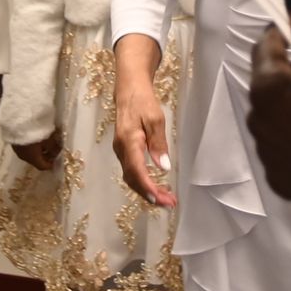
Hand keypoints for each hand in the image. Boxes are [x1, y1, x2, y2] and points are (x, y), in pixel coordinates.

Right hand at [11, 130, 63, 170]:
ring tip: (44, 141)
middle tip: (52, 149)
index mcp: (33, 159)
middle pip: (36, 160)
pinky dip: (31, 145)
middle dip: (45, 156)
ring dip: (38, 150)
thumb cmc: (36, 132)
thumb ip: (54, 148)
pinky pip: (25, 147)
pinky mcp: (14, 141)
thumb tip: (57, 151)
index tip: (56, 160)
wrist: (18, 120)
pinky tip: (35, 137)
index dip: (50, 164)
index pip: (43, 167)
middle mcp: (24, 157)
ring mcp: (17, 149)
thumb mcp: (49, 140)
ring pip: (30, 154)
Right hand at [112, 34, 174, 207]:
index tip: (160, 200)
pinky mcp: (124, 150)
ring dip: (148, 190)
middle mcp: (121, 149)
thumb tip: (163, 167)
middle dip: (150, 194)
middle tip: (170, 203)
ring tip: (166, 198)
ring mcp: (121, 150)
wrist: (128, 88)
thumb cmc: (143, 101)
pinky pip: (133, 170)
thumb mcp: (155, 119)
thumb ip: (158, 144)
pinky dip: (144, 181)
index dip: (148, 188)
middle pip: (133, 179)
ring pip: (132, 177)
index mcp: (128, 142)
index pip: (137, 171)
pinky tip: (155, 185)